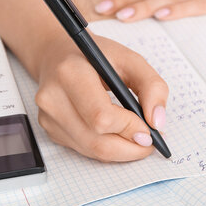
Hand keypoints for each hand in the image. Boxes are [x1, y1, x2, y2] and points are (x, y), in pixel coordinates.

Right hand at [34, 32, 167, 161]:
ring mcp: (48, 116)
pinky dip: (106, 147)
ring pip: (91, 150)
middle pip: (96, 141)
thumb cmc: (97, 56)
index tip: (150, 130)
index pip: (101, 116)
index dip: (129, 129)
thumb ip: (152, 86)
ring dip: (120, 151)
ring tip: (136, 137)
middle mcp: (52, 97)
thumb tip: (157, 122)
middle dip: (129, 148)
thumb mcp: (130, 60)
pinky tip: (115, 133)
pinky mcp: (49, 129)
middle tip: (149, 143)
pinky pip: (84, 150)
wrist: (60, 54)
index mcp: (70, 73)